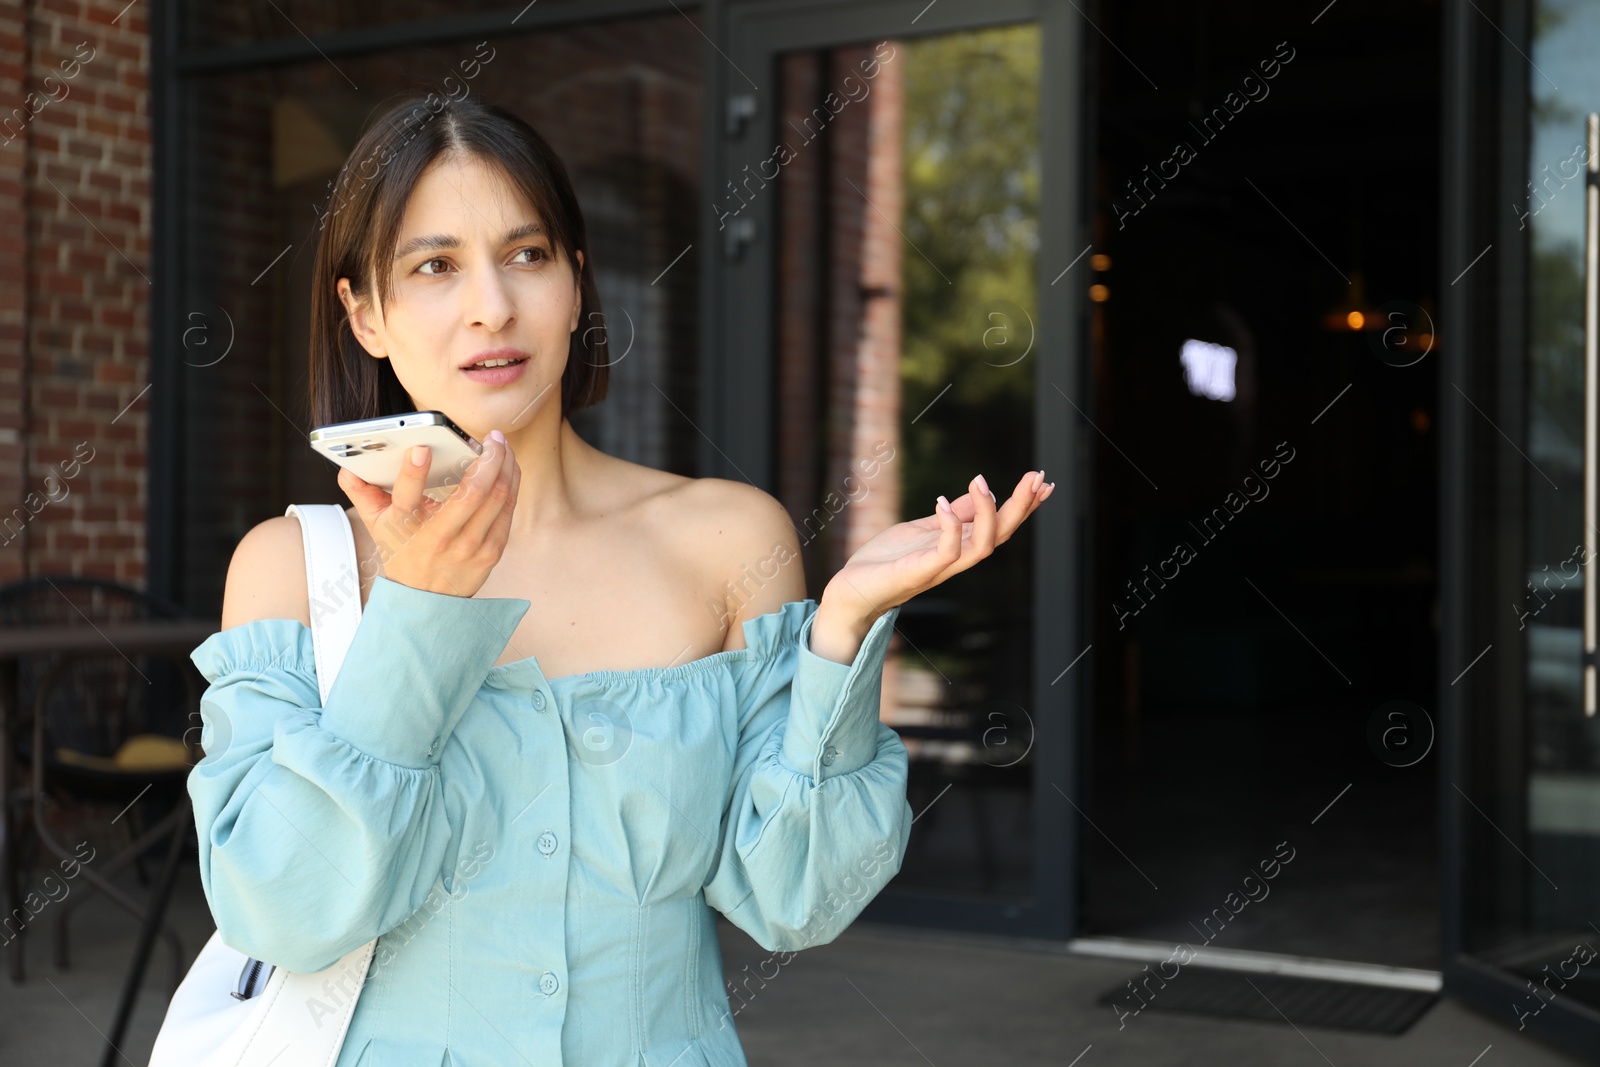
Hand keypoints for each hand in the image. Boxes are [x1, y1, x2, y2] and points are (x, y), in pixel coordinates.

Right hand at [337, 430, 519, 598]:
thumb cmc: (403, 554)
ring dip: (506, 466)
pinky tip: (510, 470)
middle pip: (473, 492)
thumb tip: (346, 469)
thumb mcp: (377, 526)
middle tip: (492, 437)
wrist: (424, 602)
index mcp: (408, 526)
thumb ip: (362, 493)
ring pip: (498, 498)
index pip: (407, 496)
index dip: (413, 471)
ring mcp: (470, 547)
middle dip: (489, 458)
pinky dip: (512, 485)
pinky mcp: (491, 553)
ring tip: (504, 447)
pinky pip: (507, 512)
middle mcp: (441, 537)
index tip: (421, 448)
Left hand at [820, 470, 1053, 627]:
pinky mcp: (918, 573)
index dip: (1022, 506)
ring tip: (982, 483)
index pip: (1000, 527)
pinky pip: (945, 554)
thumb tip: (977, 493)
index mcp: (958, 548)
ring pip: (981, 547)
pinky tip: (942, 502)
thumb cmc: (885, 561)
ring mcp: (938, 569)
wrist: (851, 590)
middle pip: (1000, 536)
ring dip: (987, 514)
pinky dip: (949, 528)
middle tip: (1036, 478)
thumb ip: (950, 517)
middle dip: (1020, 507)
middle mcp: (955, 561)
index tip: (1041, 481)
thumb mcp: (922, 529)